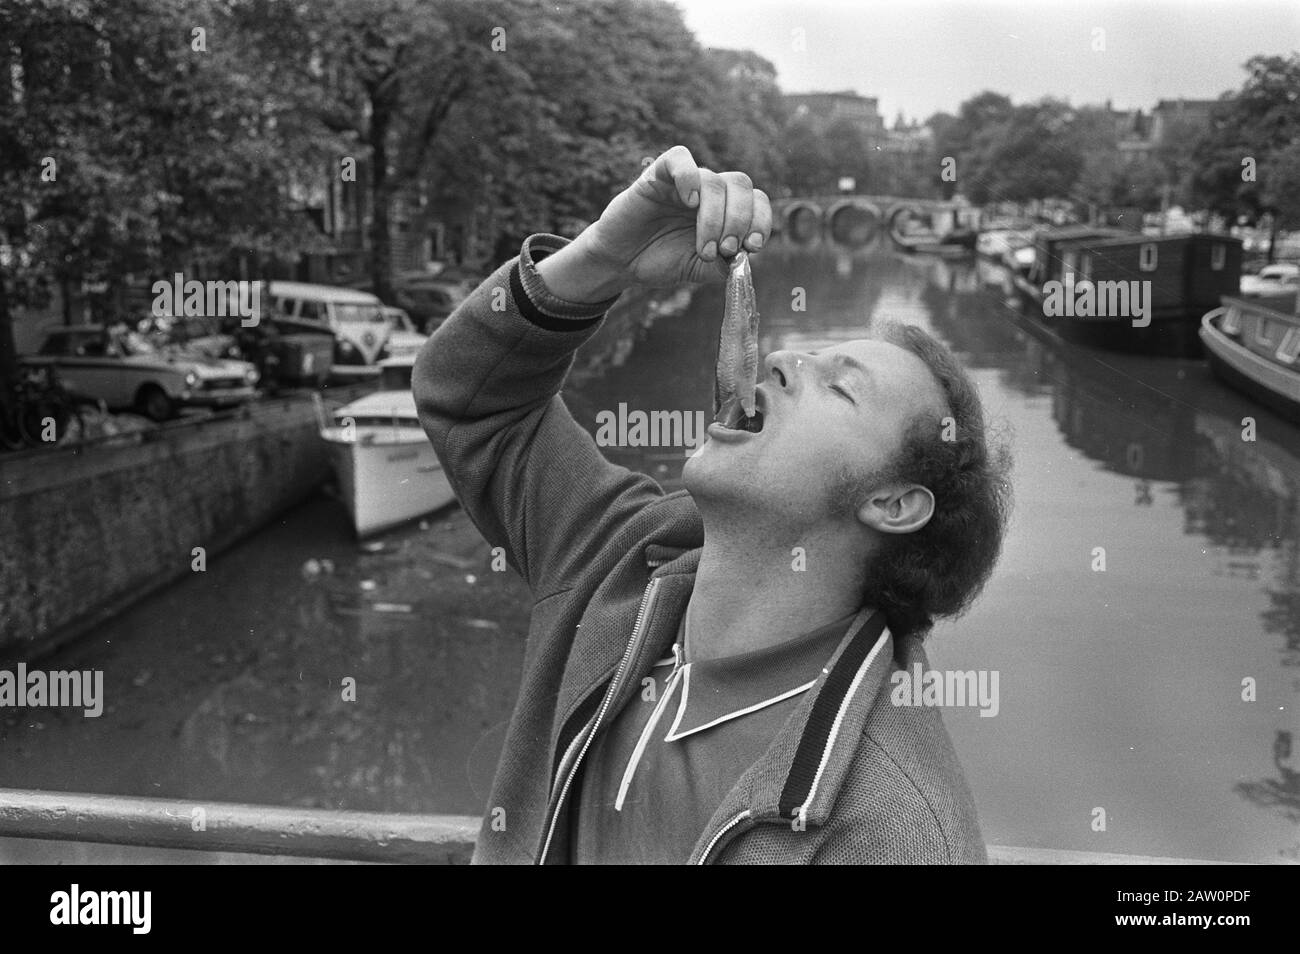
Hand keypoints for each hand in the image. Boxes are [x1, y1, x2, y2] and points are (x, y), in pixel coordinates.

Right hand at [538, 146, 771, 300]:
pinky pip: (679, 158)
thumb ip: (723, 266)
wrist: (622, 262)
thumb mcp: (699, 269)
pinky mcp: (657, 175)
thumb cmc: (661, 261)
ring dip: (715, 217)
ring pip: (714, 179)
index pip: (756, 200)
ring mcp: (685, 181)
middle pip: (742, 184)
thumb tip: (745, 259)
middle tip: (725, 249)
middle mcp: (709, 191)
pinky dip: (689, 178)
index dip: (761, 220)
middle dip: (739, 220)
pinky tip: (688, 203)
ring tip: (704, 247)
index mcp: (725, 209)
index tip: (752, 247)